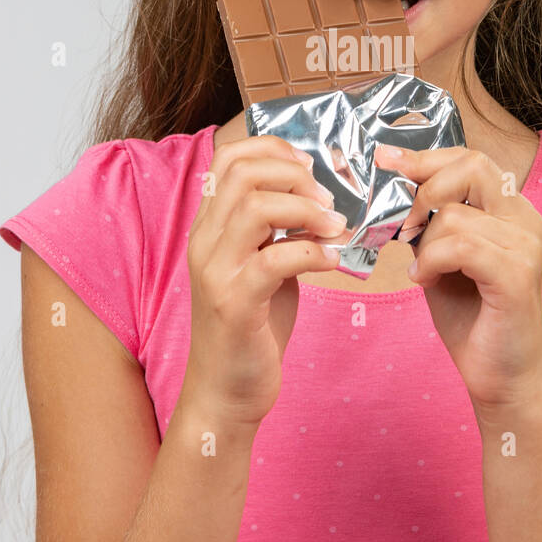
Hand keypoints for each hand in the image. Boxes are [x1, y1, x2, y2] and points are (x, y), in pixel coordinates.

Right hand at [183, 134, 346, 426]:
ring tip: (337, 228)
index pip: (229, 158)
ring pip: (257, 209)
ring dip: (308, 211)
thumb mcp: (263, 265)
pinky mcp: (235, 304)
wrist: (225, 392)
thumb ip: (281, 231)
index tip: (312, 167)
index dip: (274, 149)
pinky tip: (332, 262)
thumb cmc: (251, 327)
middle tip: (329, 199)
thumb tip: (322, 199)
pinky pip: (276, 259)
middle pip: (244, 173)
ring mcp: (216, 272)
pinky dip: (313, 252)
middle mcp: (205, 242)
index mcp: (210, 227)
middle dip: (296, 175)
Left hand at [375, 143, 541, 411]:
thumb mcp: (440, 258)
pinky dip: (432, 261)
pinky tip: (424, 281)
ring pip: (455, 215)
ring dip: (424, 244)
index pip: (471, 159)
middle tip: (403, 226)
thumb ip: (426, 223)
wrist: (501, 377)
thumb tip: (390, 188)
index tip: (385, 160)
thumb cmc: (472, 317)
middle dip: (424, 190)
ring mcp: (526, 247)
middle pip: (472, 167)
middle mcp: (526, 221)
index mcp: (511, 211)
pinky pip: (461, 246)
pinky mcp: (517, 276)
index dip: (425, 157)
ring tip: (421, 272)